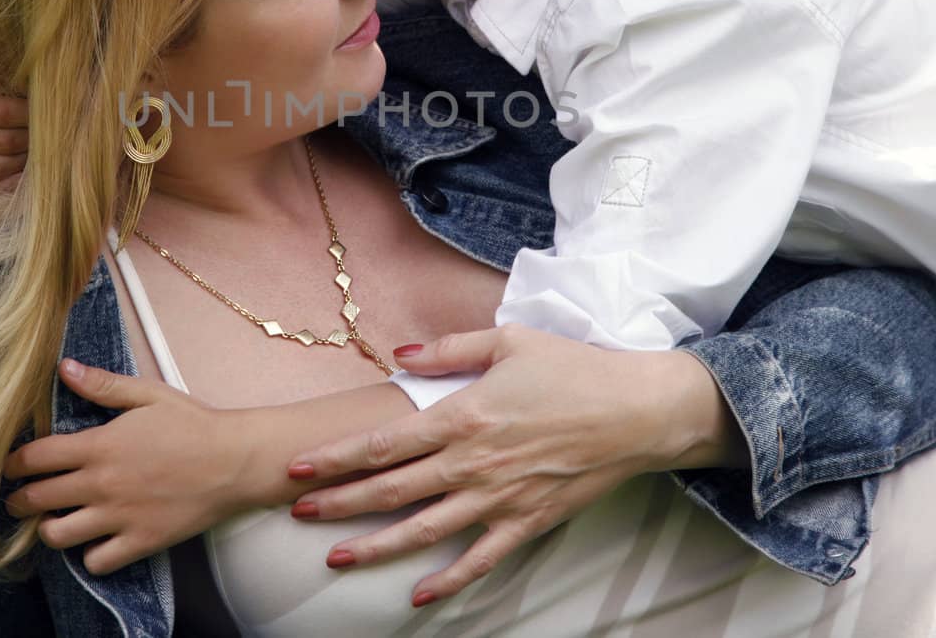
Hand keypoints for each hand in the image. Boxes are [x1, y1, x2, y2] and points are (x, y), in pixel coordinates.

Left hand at [3, 360, 258, 574]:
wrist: (235, 460)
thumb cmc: (194, 424)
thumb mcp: (147, 394)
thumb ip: (102, 385)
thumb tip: (64, 369)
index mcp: (100, 445)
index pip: (36, 457)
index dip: (14, 463)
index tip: (10, 467)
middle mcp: (102, 483)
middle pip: (37, 499)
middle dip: (18, 501)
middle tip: (18, 500)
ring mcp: (119, 516)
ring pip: (58, 536)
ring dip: (48, 530)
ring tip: (52, 523)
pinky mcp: (141, 541)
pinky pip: (97, 561)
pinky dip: (90, 556)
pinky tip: (94, 542)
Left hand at [286, 325, 740, 607]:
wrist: (638, 411)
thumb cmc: (574, 369)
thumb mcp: (508, 341)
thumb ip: (449, 349)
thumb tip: (400, 354)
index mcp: (464, 415)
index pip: (385, 443)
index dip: (336, 458)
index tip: (297, 469)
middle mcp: (474, 463)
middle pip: (392, 490)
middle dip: (340, 503)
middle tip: (297, 513)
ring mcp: (500, 498)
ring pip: (425, 530)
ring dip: (377, 546)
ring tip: (336, 557)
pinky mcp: (527, 522)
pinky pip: (480, 559)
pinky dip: (448, 580)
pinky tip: (417, 594)